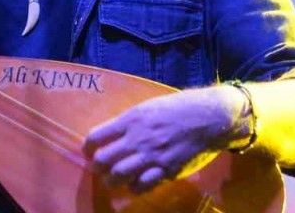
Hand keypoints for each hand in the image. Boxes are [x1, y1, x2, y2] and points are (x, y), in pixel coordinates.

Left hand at [83, 86, 246, 193]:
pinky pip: (141, 185)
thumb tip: (113, 134)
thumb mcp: (149, 107)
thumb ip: (130, 121)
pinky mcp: (166, 170)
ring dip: (112, 180)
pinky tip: (135, 184)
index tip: (88, 152)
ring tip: (113, 180)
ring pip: (119, 175)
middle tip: (99, 169)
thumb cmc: (178, 107)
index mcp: (131, 120)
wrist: (207, 118)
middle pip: (103, 160)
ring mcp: (151, 156)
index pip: (96, 136)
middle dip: (97, 167)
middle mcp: (137, 138)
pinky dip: (134, 187)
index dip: (87, 148)